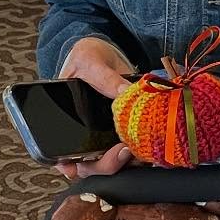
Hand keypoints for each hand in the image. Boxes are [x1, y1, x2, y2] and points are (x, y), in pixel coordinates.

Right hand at [55, 38, 135, 179]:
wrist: (108, 53)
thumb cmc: (87, 57)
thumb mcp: (88, 61)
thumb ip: (103, 77)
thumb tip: (125, 92)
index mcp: (67, 124)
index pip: (64, 157)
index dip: (71, 166)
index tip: (77, 166)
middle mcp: (88, 136)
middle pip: (94, 165)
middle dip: (108, 163)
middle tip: (123, 150)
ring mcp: (108, 137)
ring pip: (117, 162)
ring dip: (130, 161)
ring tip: (141, 147)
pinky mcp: (129, 132)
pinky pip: (137, 148)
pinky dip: (147, 150)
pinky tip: (154, 141)